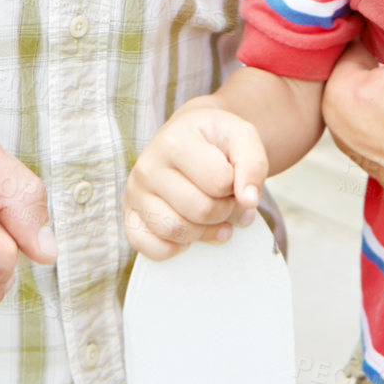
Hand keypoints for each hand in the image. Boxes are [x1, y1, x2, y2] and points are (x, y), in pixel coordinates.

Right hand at [124, 98, 267, 259]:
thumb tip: (248, 202)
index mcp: (174, 140)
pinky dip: (173, 249)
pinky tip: (188, 233)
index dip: (237, 187)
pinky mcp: (130, 216)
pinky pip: (148, 248)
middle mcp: (148, 166)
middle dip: (226, 212)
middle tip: (230, 202)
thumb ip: (253, 164)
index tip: (236, 180)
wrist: (189, 135)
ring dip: (205, 233)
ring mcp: (135, 193)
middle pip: (200, 210)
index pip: (218, 181)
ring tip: (216, 219)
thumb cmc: (216, 139)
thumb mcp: (242, 135)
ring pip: (175, 231)